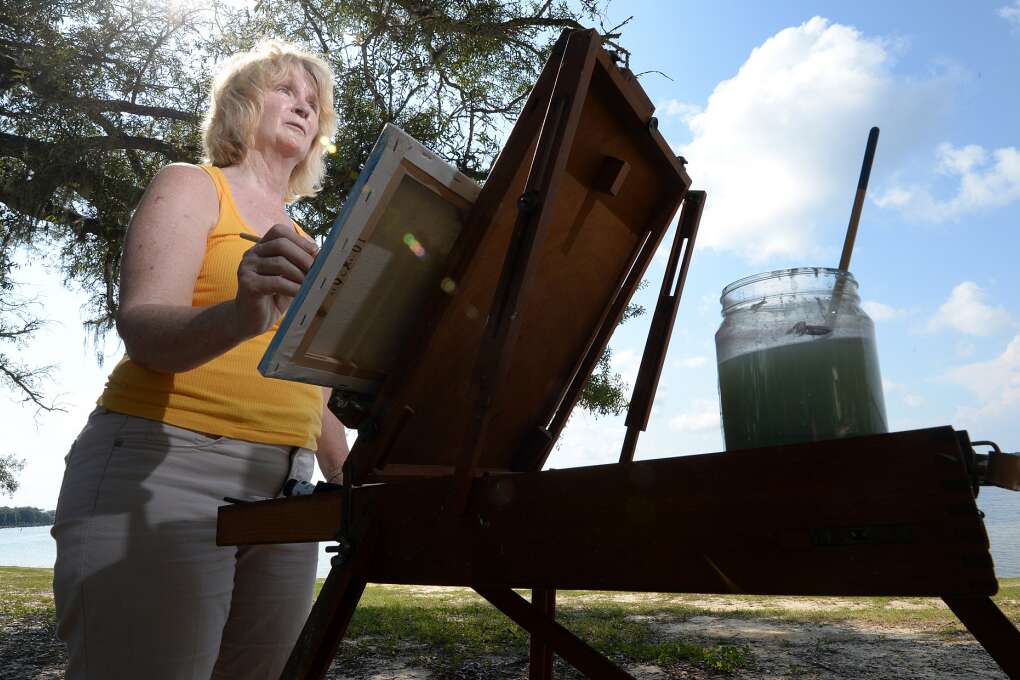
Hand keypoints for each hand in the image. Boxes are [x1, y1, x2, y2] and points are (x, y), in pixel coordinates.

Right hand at [234, 223, 318, 337]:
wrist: (251, 320)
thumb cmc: (274, 297)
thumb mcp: (290, 277)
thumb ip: (300, 265)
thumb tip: (321, 255)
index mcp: (261, 248)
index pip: (279, 231)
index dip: (299, 239)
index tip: (315, 252)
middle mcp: (251, 254)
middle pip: (281, 244)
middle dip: (302, 257)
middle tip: (315, 271)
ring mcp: (247, 268)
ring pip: (279, 263)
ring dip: (300, 274)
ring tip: (310, 285)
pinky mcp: (248, 284)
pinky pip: (276, 282)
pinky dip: (293, 288)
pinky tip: (301, 294)